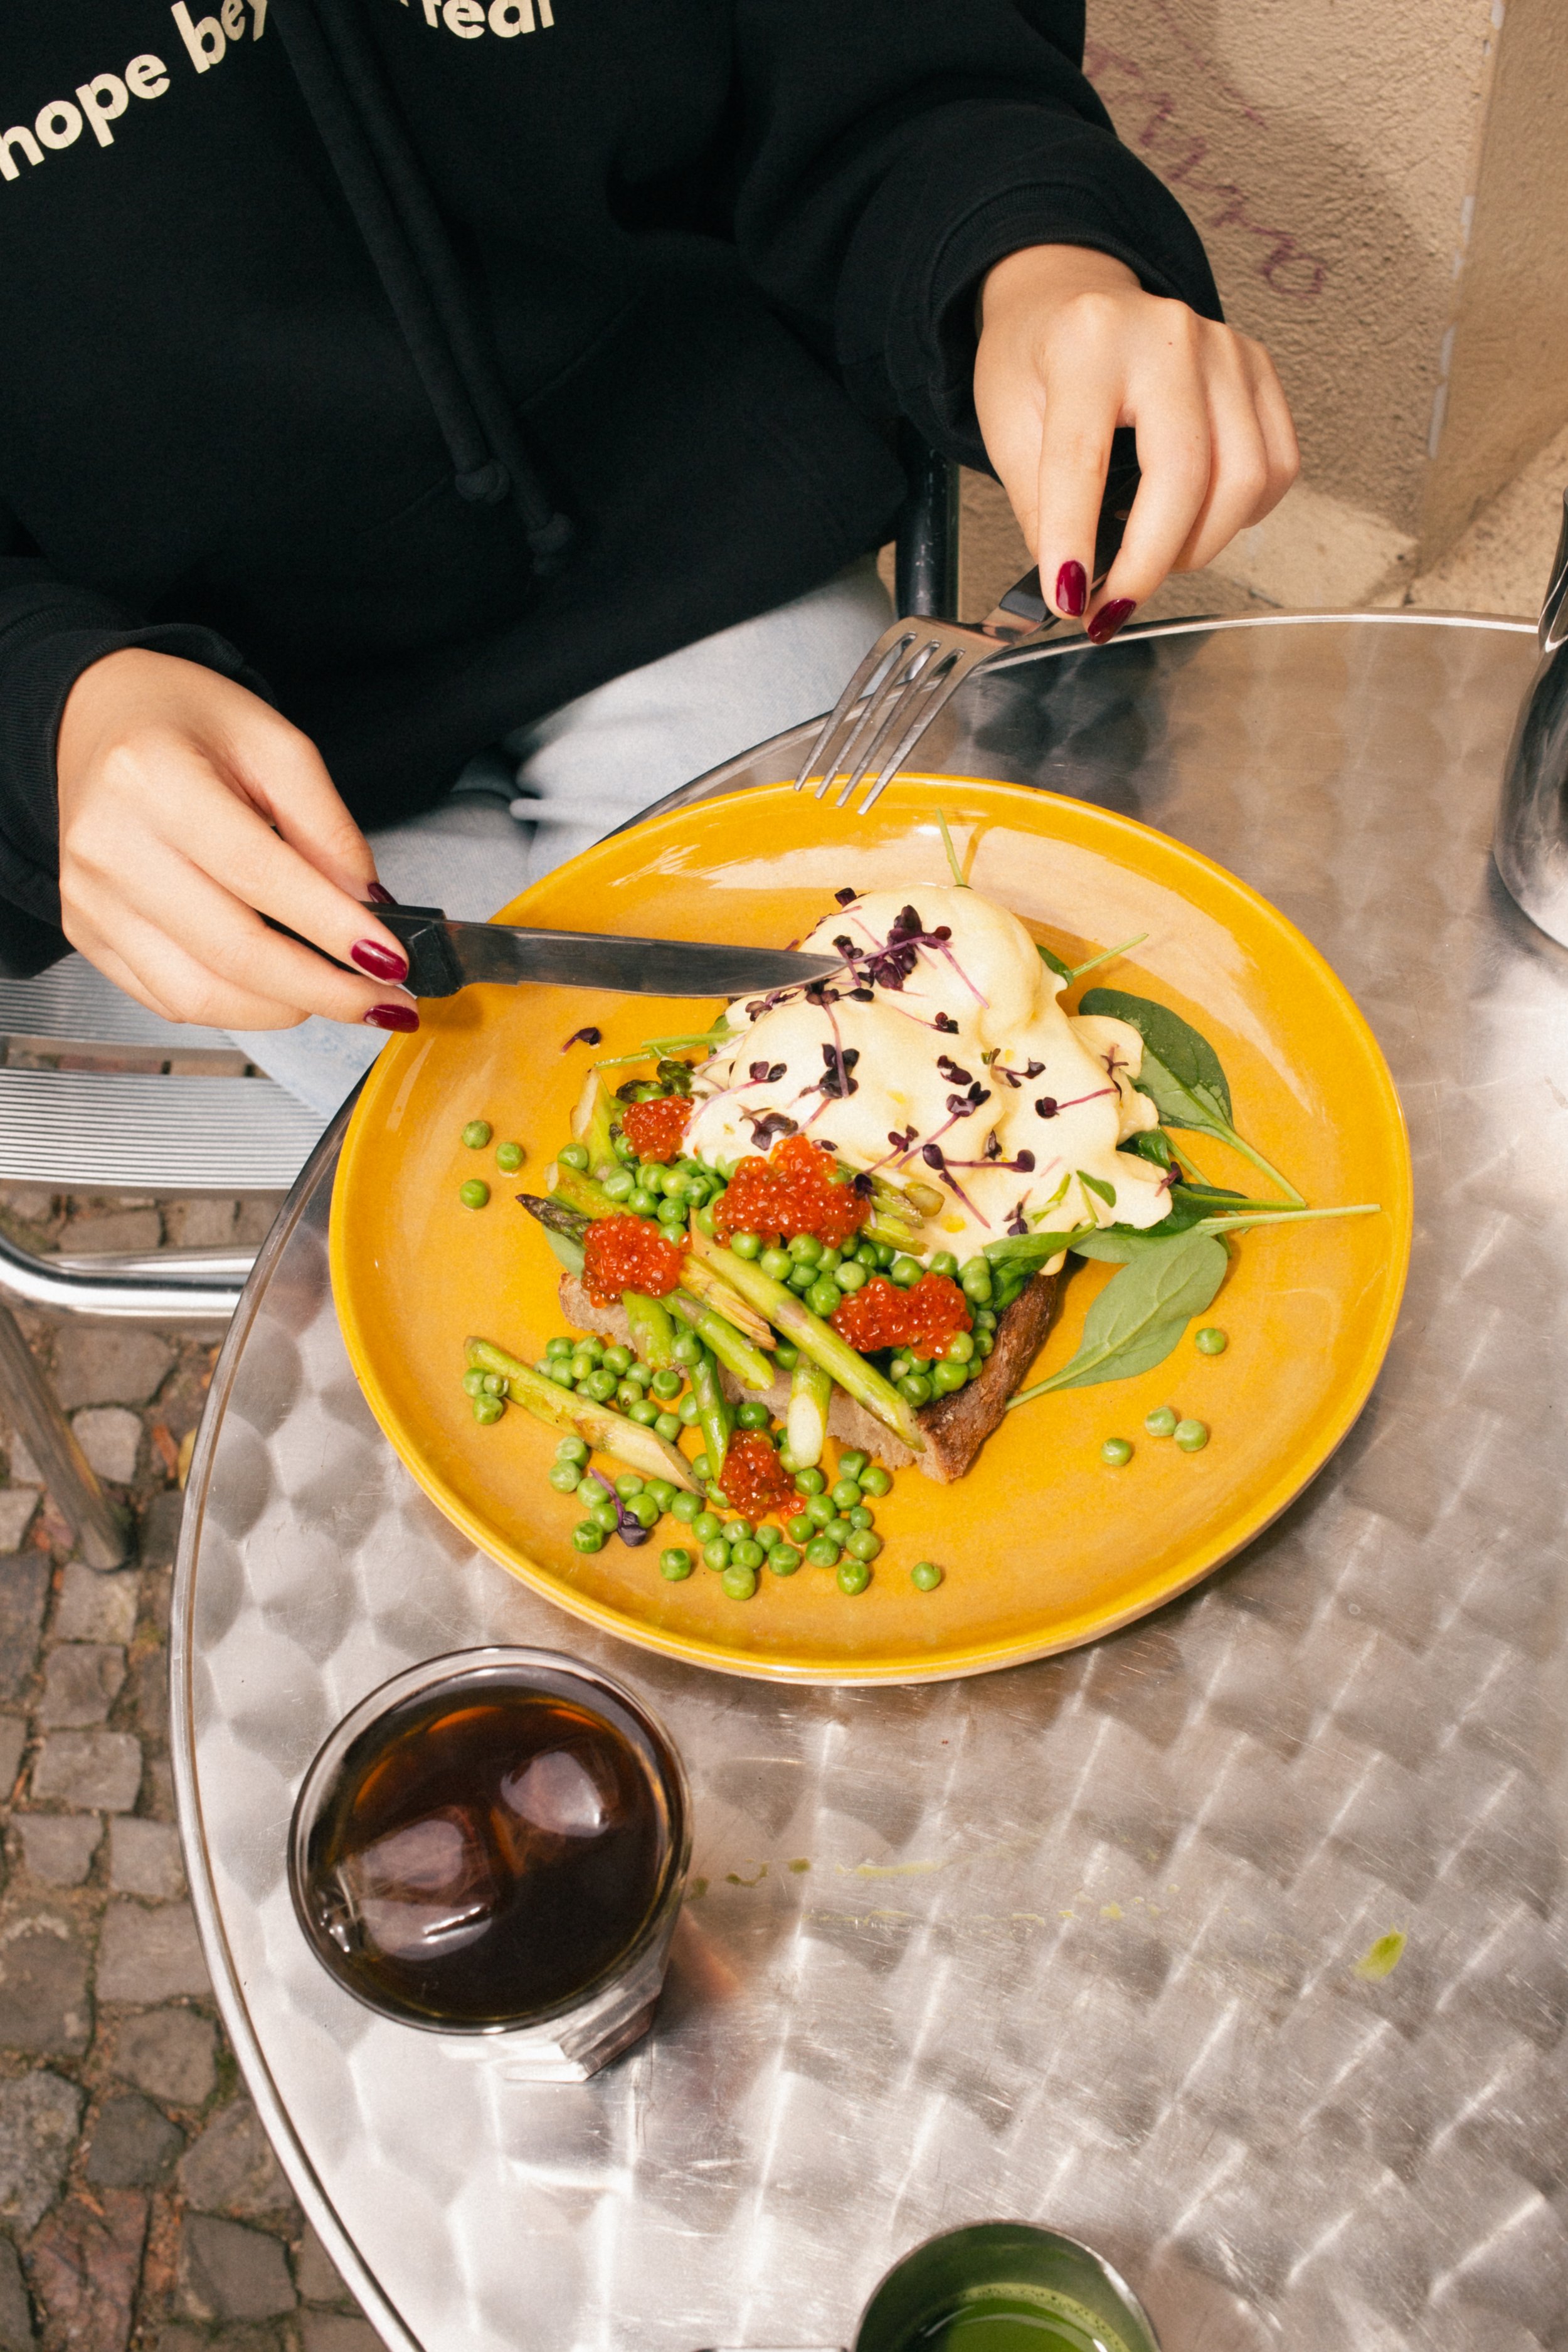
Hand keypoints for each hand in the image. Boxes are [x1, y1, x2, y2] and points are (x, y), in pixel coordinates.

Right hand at [56, 650, 416, 1031]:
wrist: (93, 718)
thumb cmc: (184, 723)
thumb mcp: (275, 745)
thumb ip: (328, 828)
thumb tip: (370, 910)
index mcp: (154, 780)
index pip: (260, 876)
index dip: (334, 929)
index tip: (394, 958)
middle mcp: (111, 846)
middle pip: (233, 952)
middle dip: (324, 989)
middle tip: (384, 1000)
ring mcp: (91, 899)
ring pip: (201, 995)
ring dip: (287, 1009)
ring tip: (343, 998)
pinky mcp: (88, 933)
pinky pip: (171, 1000)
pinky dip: (240, 1010)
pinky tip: (284, 993)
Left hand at [974, 244, 1298, 638]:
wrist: (1074, 295)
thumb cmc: (1038, 358)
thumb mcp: (1007, 425)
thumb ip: (1038, 508)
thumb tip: (1073, 586)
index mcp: (1087, 343)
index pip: (1084, 460)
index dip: (1076, 543)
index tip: (1069, 602)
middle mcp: (1166, 335)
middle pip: (1184, 475)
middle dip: (1149, 563)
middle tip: (1113, 604)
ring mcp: (1224, 348)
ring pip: (1243, 480)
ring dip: (1198, 547)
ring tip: (1152, 558)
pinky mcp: (1258, 370)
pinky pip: (1275, 467)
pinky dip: (1242, 518)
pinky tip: (1197, 521)